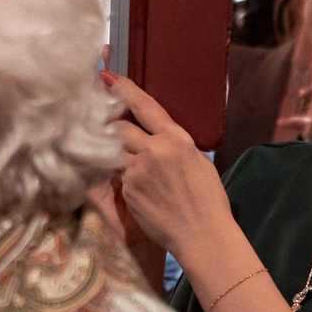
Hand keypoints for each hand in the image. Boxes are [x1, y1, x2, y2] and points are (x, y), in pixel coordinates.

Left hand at [108, 74, 234, 278]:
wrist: (203, 235)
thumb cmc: (208, 200)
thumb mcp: (198, 163)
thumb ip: (176, 146)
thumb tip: (161, 138)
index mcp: (177, 138)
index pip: (145, 106)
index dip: (123, 89)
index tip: (106, 77)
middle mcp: (155, 149)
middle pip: (119, 127)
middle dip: (111, 128)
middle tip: (103, 126)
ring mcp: (138, 170)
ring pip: (115, 152)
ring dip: (114, 155)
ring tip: (121, 162)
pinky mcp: (128, 189)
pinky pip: (117, 176)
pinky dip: (121, 178)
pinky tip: (136, 191)